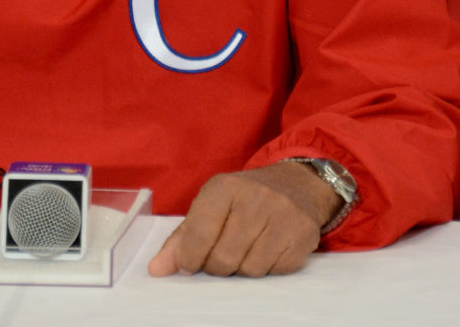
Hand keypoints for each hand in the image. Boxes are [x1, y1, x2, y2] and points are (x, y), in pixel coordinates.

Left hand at [148, 161, 341, 277]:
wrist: (296, 186)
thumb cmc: (243, 199)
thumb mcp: (210, 206)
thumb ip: (182, 238)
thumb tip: (157, 269)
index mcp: (224, 187)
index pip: (199, 232)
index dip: (189, 258)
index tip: (188, 266)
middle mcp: (254, 199)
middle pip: (224, 258)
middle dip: (215, 267)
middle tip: (217, 259)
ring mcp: (281, 217)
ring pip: (250, 270)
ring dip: (241, 270)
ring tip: (242, 252)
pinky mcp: (302, 236)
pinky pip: (275, 272)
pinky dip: (265, 270)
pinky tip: (265, 252)